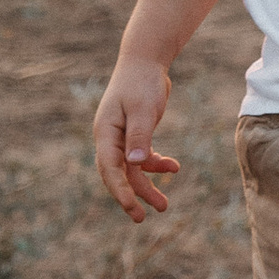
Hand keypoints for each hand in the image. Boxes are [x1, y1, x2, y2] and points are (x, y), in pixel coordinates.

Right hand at [94, 58, 179, 219]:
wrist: (145, 61)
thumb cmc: (141, 82)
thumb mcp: (143, 109)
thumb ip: (139, 136)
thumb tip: (135, 165)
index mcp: (105, 132)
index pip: (109, 168)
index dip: (120, 191)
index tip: (132, 208)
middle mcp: (110, 138)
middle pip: (118, 174)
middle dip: (131, 196)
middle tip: (143, 218)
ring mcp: (121, 137)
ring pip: (132, 169)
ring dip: (147, 185)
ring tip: (164, 205)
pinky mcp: (135, 133)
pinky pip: (142, 157)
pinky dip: (157, 164)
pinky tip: (174, 167)